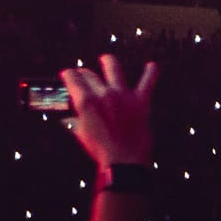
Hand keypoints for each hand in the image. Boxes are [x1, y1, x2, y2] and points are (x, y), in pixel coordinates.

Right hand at [63, 53, 157, 168]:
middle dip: (84, 73)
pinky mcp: (140, 101)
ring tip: (106, 59)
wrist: (124, 161)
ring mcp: (123, 95)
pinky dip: (151, 73)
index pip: (73, 79)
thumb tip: (70, 117)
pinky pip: (147, 82)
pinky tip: (153, 66)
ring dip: (108, 62)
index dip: (68, 75)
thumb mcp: (81, 133)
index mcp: (86, 101)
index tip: (67, 74)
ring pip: (114, 69)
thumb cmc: (101, 150)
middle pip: (91, 75)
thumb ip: (75, 120)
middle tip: (82, 74)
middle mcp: (103, 94)